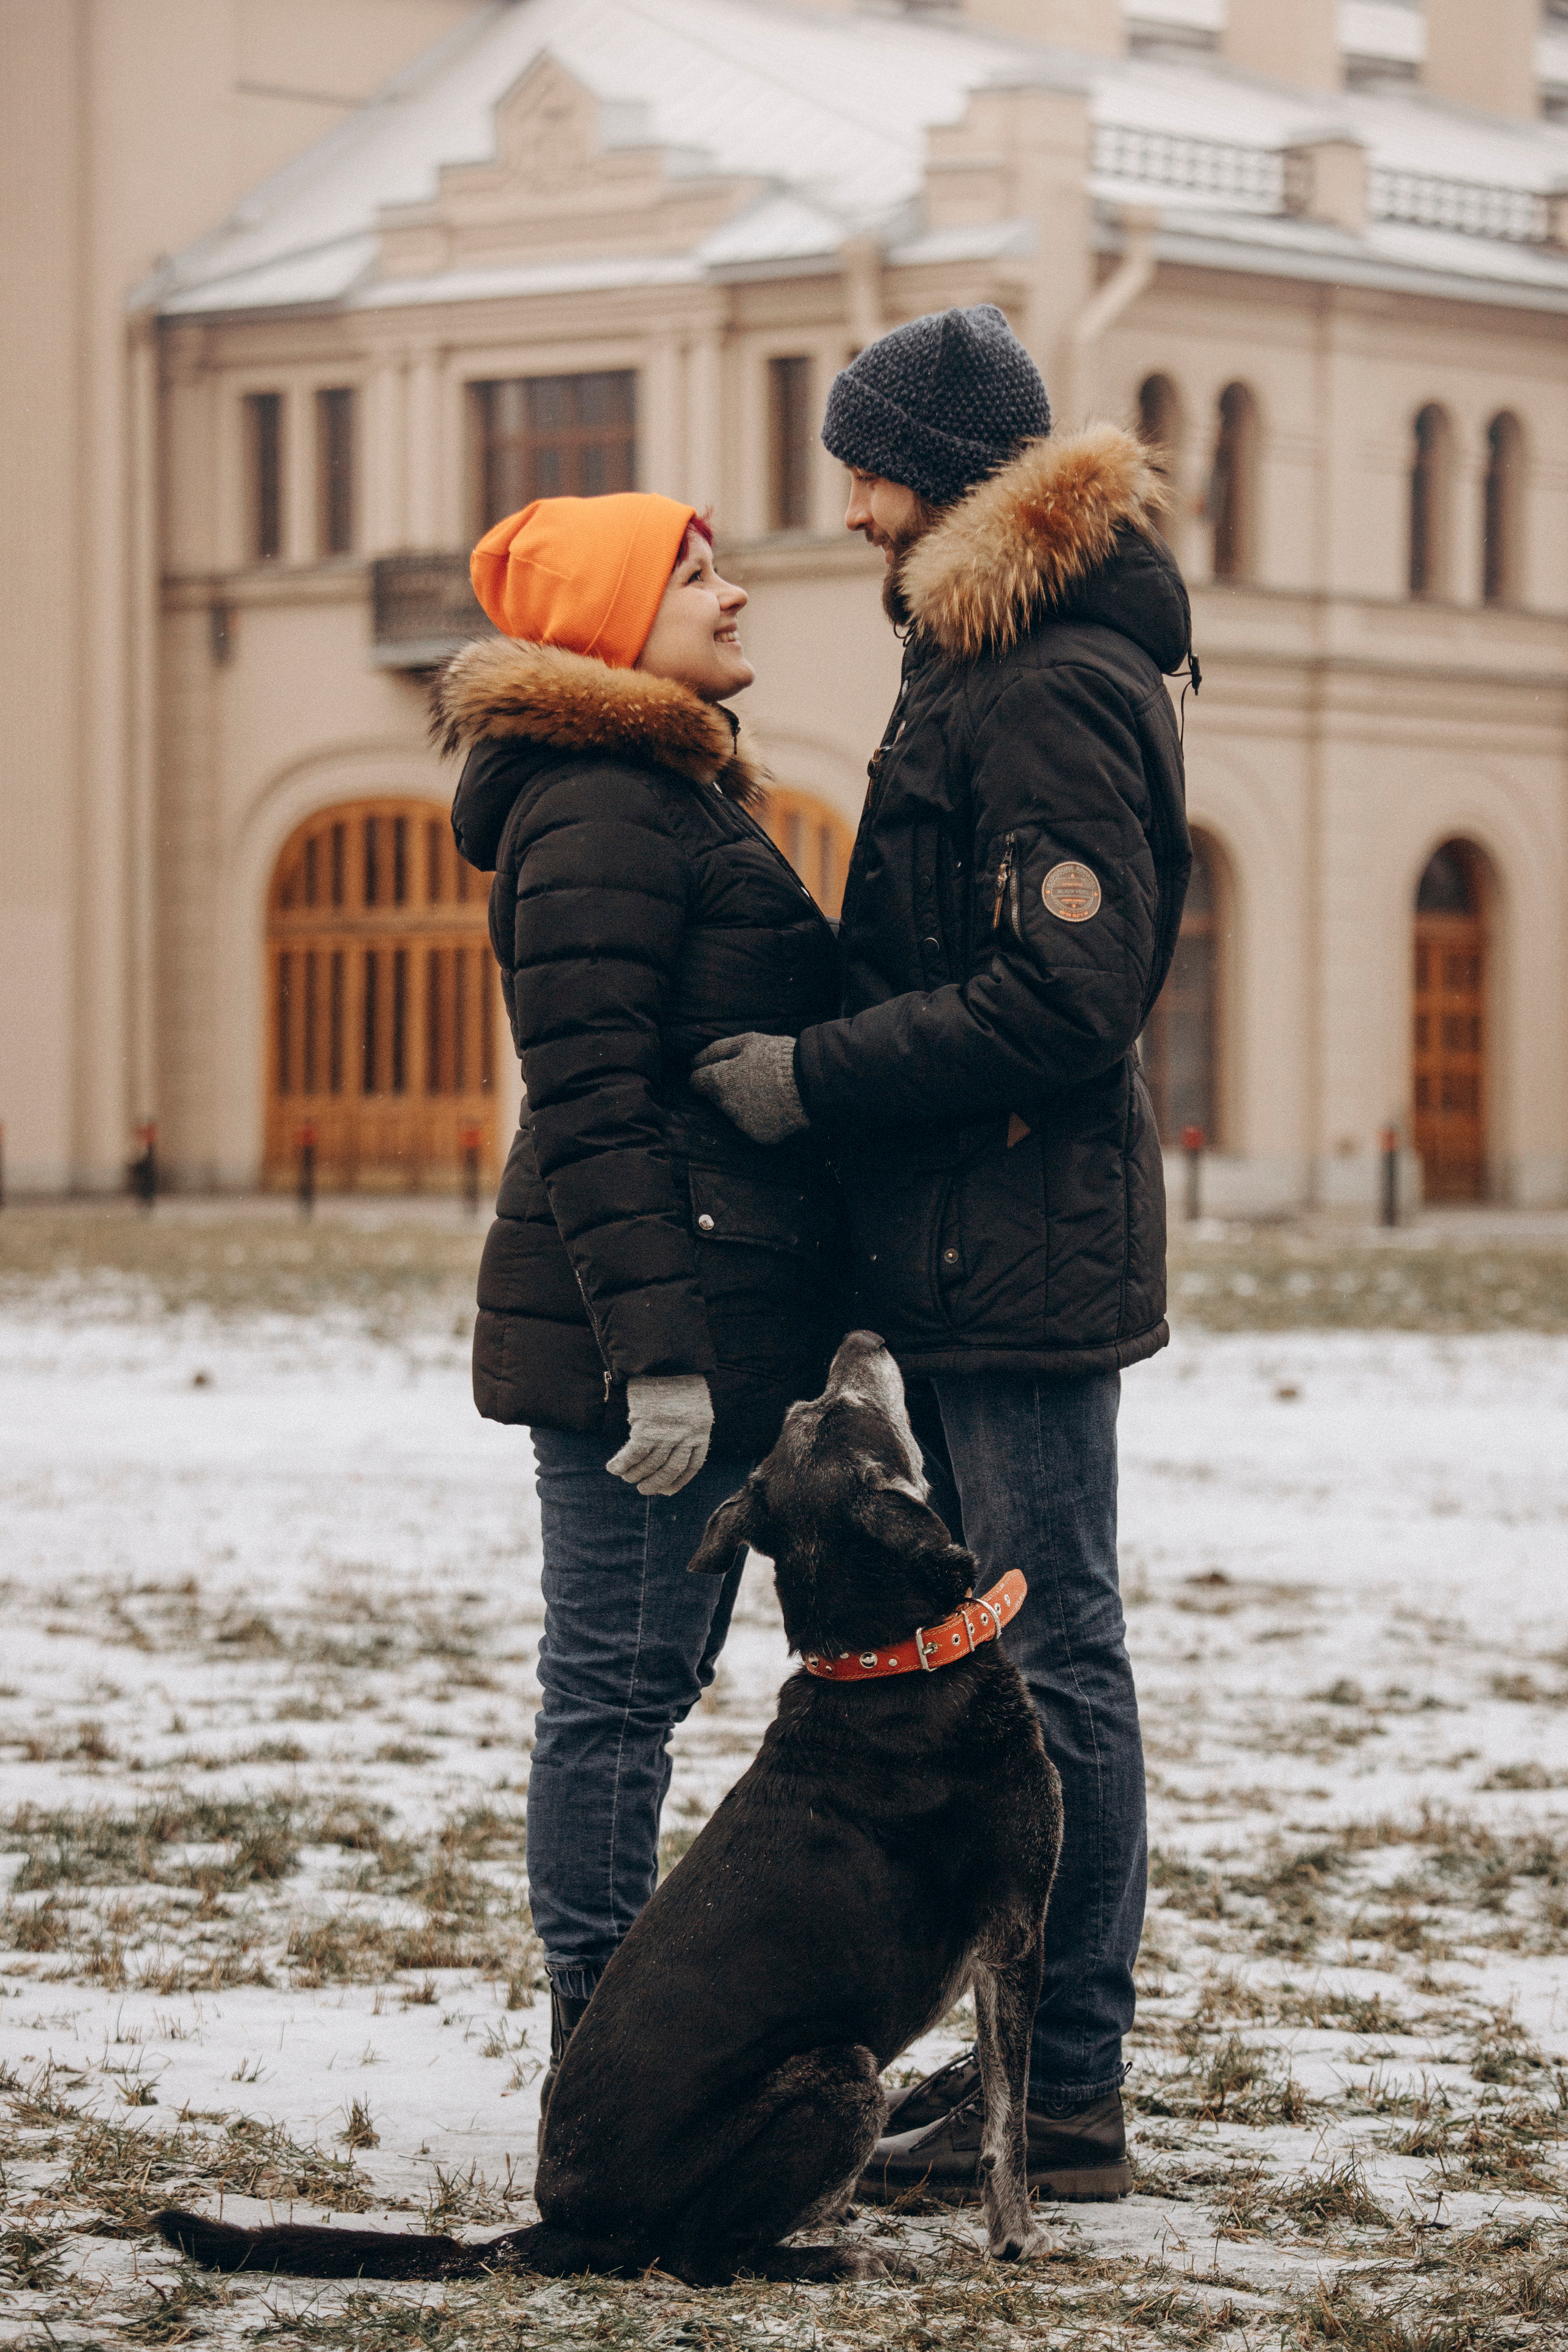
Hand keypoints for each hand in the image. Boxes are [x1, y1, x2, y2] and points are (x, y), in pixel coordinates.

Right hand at [606, 1374, 713, 1496]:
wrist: (665, 1356)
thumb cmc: (675, 1379)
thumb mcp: (690, 1405)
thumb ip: (684, 1427)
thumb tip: (665, 1453)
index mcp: (701, 1430)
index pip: (692, 1466)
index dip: (678, 1481)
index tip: (667, 1491)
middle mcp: (687, 1434)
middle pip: (670, 1470)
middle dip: (655, 1484)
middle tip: (642, 1489)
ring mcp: (667, 1432)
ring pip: (650, 1465)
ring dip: (635, 1475)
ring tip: (626, 1477)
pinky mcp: (647, 1426)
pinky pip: (633, 1454)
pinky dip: (622, 1464)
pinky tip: (613, 1468)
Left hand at [690, 1034, 807, 1143]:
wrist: (809, 1082)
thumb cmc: (777, 1056)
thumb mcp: (747, 1041)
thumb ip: (717, 1050)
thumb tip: (694, 1061)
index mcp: (719, 1081)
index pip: (697, 1081)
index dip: (704, 1074)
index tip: (718, 1070)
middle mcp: (726, 1106)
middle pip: (717, 1097)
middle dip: (727, 1088)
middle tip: (751, 1077)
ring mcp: (742, 1123)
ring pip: (735, 1112)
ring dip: (744, 1103)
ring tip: (767, 1091)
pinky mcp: (759, 1135)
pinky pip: (754, 1125)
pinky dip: (761, 1117)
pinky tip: (775, 1106)